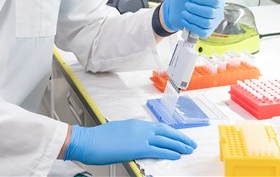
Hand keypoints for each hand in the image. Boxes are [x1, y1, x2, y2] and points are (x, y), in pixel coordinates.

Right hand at [63, 120, 196, 164]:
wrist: (88, 140)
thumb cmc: (98, 138)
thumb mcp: (117, 132)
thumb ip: (129, 136)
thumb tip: (135, 142)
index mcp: (135, 124)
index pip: (159, 127)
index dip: (171, 132)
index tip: (179, 136)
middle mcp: (140, 128)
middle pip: (166, 131)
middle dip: (180, 137)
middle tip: (190, 143)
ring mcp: (140, 137)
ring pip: (166, 140)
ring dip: (179, 145)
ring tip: (188, 149)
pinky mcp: (138, 148)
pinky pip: (159, 150)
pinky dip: (170, 152)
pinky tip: (177, 155)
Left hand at [162, 0, 223, 37]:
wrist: (172, 9)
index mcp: (217, 0)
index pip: (215, 1)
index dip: (201, 0)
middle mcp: (217, 12)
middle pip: (209, 13)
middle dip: (194, 8)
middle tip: (187, 4)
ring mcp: (212, 23)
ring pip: (205, 23)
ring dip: (191, 16)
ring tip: (185, 12)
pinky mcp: (206, 32)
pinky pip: (202, 32)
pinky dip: (191, 25)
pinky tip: (186, 20)